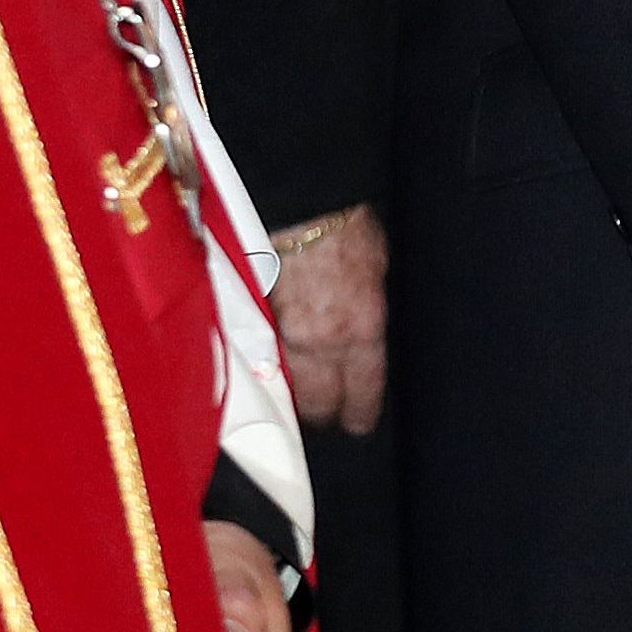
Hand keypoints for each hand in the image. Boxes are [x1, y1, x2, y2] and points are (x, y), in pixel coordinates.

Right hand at [270, 206, 387, 435]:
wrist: (299, 207)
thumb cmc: (348, 231)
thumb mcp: (378, 274)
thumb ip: (370, 315)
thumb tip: (365, 339)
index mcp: (362, 330)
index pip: (363, 390)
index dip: (361, 412)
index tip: (359, 423)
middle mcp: (323, 343)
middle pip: (321, 402)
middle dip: (325, 415)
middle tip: (327, 419)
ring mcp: (284, 337)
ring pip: (287, 389)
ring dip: (293, 401)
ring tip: (298, 406)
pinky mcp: (254, 325)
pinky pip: (262, 364)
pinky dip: (267, 375)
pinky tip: (270, 380)